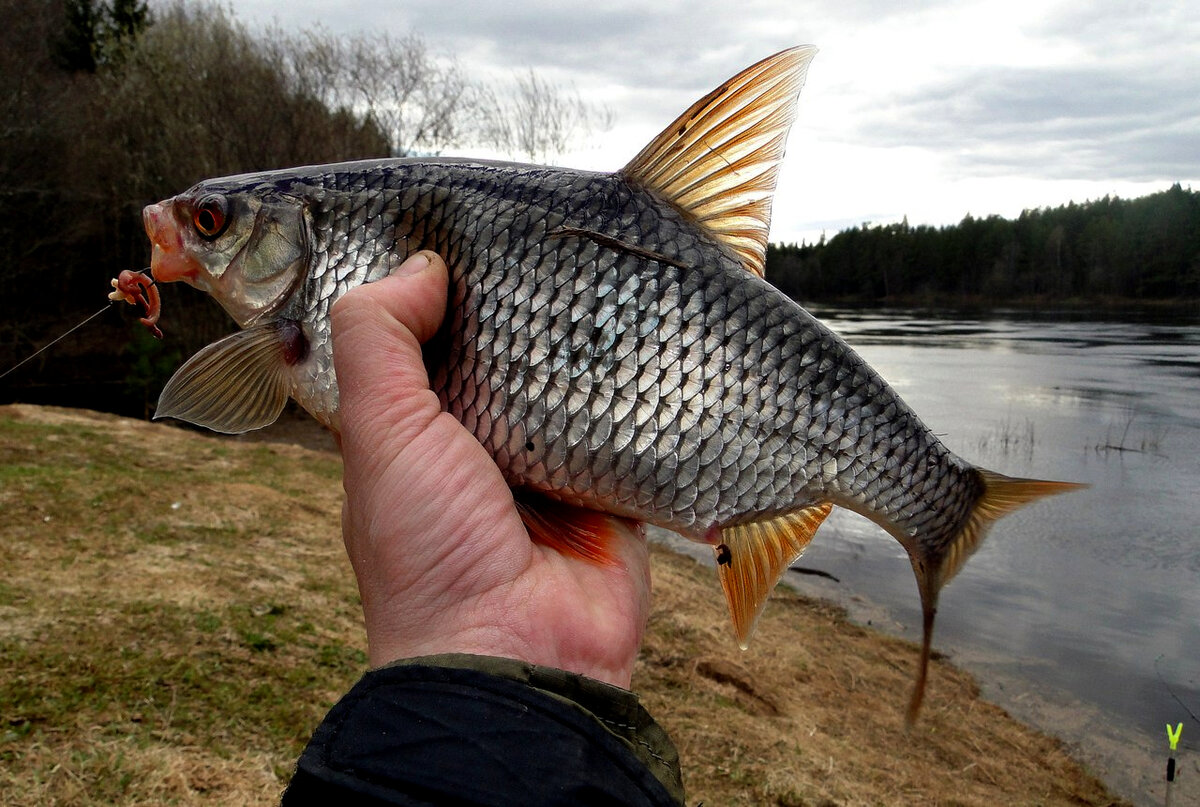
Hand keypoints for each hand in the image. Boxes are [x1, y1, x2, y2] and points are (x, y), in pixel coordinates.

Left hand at [331, 251, 651, 687]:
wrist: (517, 656)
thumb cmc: (428, 552)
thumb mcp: (380, 433)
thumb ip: (379, 340)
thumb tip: (421, 265)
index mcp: (413, 428)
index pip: (422, 338)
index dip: (434, 286)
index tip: (461, 223)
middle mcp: (477, 440)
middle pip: (498, 351)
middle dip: (518, 304)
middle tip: (548, 232)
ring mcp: (545, 462)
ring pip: (564, 379)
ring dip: (580, 340)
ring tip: (603, 263)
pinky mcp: (607, 482)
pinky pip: (623, 420)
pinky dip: (634, 387)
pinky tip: (648, 329)